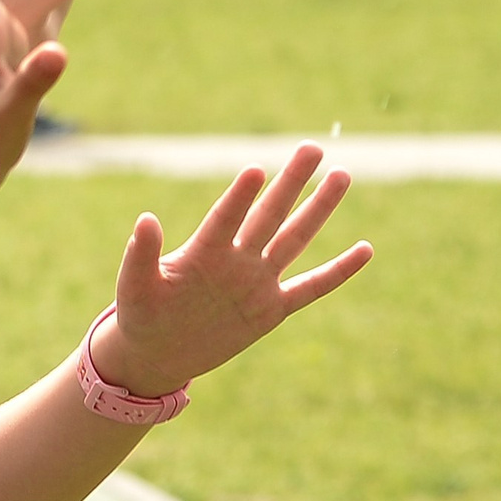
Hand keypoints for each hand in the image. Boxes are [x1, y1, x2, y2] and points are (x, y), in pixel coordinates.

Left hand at [88, 144, 372, 398]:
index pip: (227, 218)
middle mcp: (236, 260)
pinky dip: (338, 271)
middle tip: (312, 147)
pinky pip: (312, 287)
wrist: (156, 353)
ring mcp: (257, 283)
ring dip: (318, 209)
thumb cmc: (140, 314)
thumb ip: (142, 256)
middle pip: (270, 214)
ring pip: (294, 239)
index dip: (240, 196)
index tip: (256, 169)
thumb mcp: (136, 287)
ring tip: (341, 174)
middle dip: (291, 182)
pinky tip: (365, 250)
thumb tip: (146, 219)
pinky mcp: (271, 311)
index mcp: (204, 252)